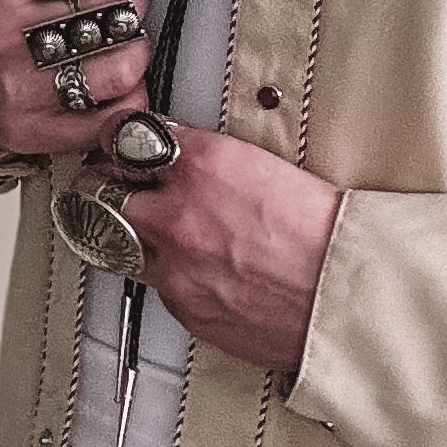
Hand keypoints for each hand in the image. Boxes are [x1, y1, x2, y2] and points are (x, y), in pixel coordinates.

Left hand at [115, 127, 340, 379]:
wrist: (346, 297)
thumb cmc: (326, 233)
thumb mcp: (266, 166)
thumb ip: (210, 159)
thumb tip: (180, 157)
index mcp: (202, 164)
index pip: (124, 138)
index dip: (116, 140)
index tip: (116, 144)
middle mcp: (177, 214)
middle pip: (100, 191)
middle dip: (100, 185)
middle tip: (104, 183)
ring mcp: (174, 266)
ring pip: (116, 243)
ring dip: (125, 232)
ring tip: (140, 227)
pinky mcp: (184, 308)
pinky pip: (155, 285)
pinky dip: (166, 274)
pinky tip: (193, 268)